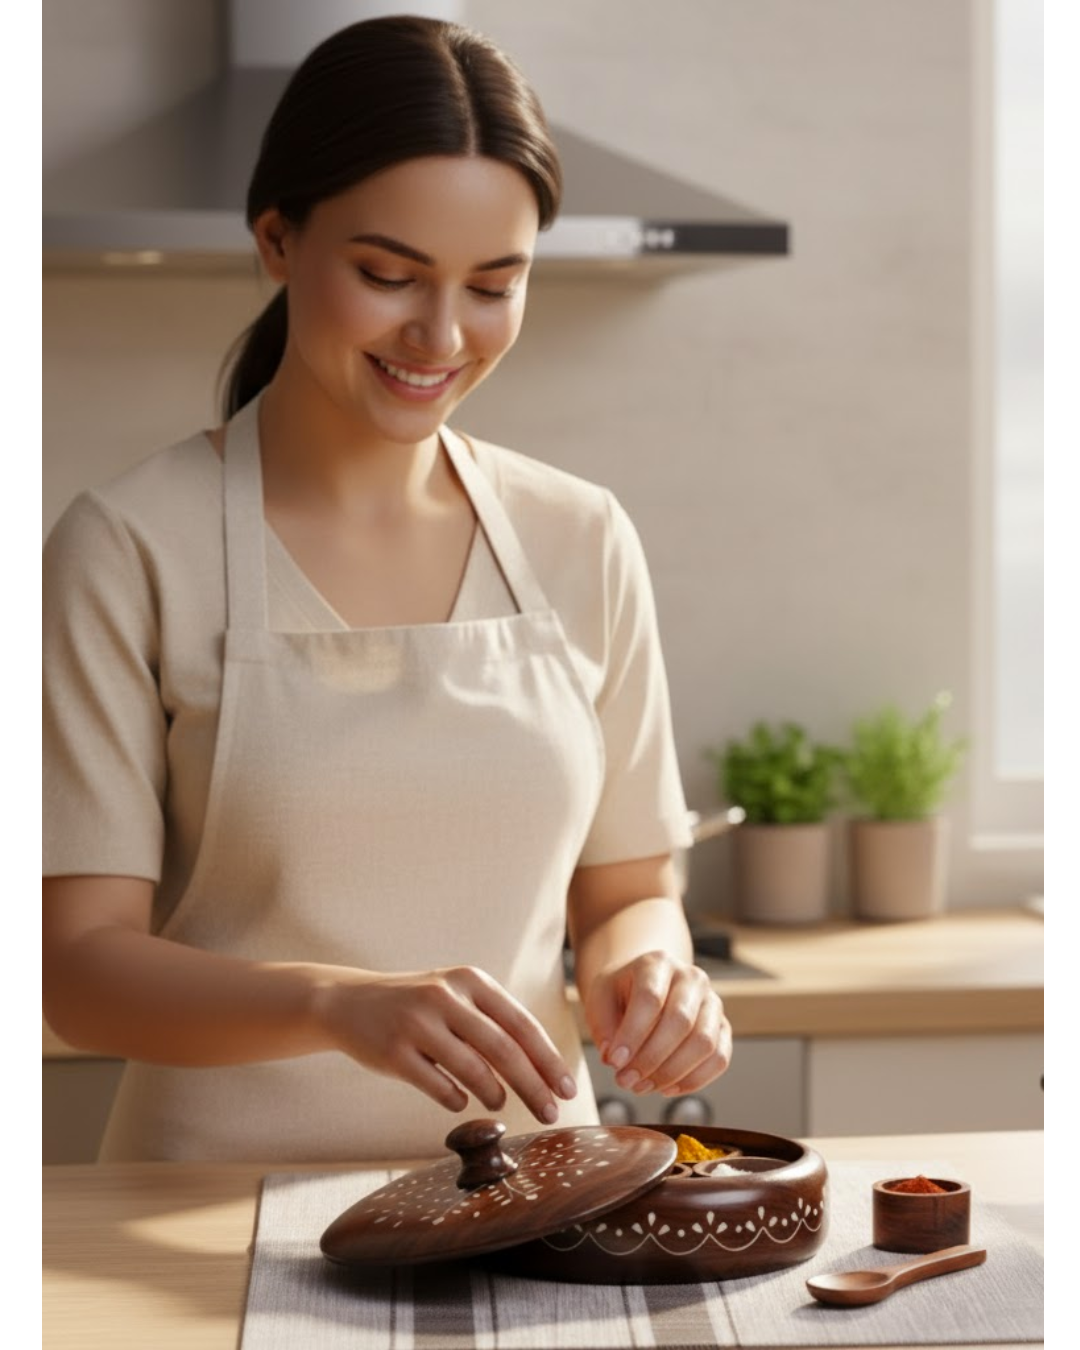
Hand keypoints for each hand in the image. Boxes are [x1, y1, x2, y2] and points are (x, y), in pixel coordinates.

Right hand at [313, 965, 577, 1122]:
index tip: (568, 1088)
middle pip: (504, 1050)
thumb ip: (493, 1021)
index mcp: (470, 980)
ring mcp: (418, 1024)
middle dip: (534, 1086)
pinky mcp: (394, 1052)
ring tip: (501, 1104)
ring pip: (473, 1070)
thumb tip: (543, 1066)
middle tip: (552, 1113)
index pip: (522, 1024)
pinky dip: (456, 1099)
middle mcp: (446, 997)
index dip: (549, 1060)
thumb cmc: (416, 1004)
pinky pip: (438, 1086)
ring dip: (495, 1094)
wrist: (350, 1001)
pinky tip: (460, 1102)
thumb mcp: (455, 995)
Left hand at [583, 951, 731, 1096]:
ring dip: (671, 1073)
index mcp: (658, 962)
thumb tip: (614, 1057)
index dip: (632, 1034)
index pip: (651, 998)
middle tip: (625, 1081)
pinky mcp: (723, 1027)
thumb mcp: (600, 999)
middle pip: (680, 1021)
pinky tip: (667, 1088)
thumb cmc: (621, 994)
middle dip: (651, 1058)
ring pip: (704, 1043)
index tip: (613, 1062)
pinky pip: (719, 1059)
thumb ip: (603, 1026)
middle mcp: (691, 978)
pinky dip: (693, 1080)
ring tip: (642, 1086)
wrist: (647, 988)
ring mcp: (712, 1002)